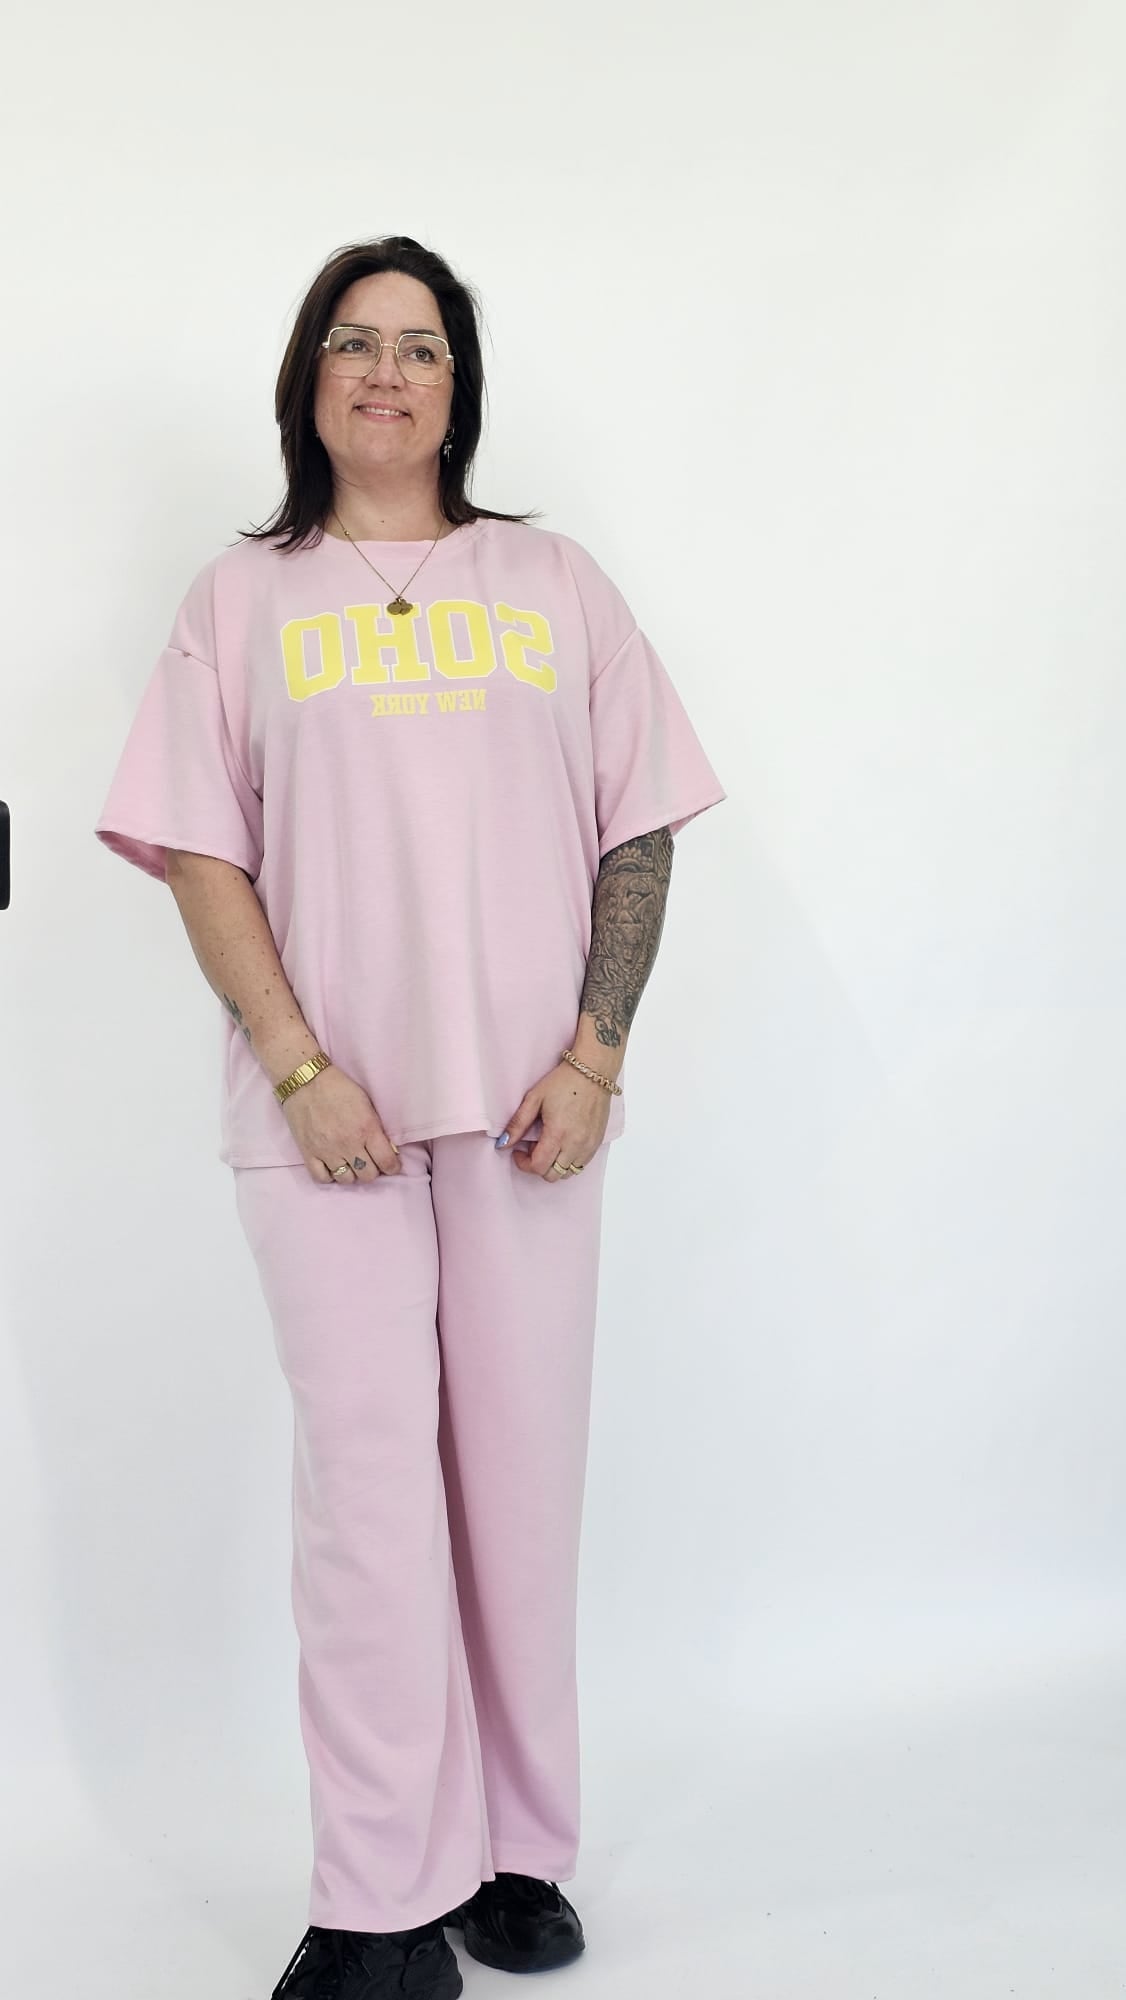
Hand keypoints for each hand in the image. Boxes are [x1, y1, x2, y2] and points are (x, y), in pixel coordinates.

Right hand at [280, 1063, 401, 1185]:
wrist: (305, 1080)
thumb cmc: (339, 1087)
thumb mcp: (366, 1103)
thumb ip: (376, 1128)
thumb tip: (386, 1148)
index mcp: (367, 1129)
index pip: (387, 1162)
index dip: (393, 1167)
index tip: (391, 1165)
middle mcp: (348, 1144)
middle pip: (368, 1175)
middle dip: (373, 1169)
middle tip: (370, 1161)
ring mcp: (327, 1151)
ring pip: (347, 1180)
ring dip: (352, 1174)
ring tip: (351, 1163)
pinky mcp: (308, 1153)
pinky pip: (322, 1178)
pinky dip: (330, 1176)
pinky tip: (333, 1167)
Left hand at [498, 1060, 611, 1179]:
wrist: (593, 1071)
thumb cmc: (564, 1082)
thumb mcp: (534, 1098)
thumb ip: (517, 1124)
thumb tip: (502, 1144)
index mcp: (558, 1133)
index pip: (539, 1167)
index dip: (524, 1164)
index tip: (518, 1151)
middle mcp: (576, 1144)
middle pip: (552, 1175)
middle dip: (538, 1165)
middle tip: (533, 1145)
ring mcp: (589, 1145)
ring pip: (568, 1174)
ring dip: (554, 1165)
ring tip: (549, 1144)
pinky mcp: (597, 1142)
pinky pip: (581, 1165)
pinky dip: (568, 1161)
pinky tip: (563, 1143)